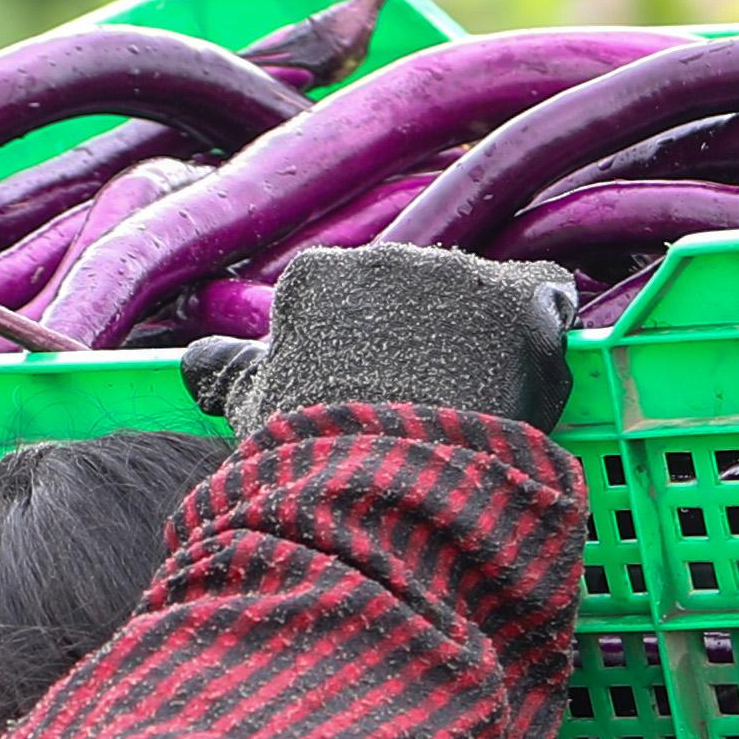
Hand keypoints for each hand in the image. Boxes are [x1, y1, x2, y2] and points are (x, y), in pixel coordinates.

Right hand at [184, 242, 579, 433]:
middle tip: (434, 417)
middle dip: (433, 346)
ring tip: (477, 415)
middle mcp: (386, 257)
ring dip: (487, 346)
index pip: (358, 305)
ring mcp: (455, 273)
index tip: (383, 404)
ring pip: (484, 301)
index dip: (377, 357)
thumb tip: (189, 365)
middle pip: (423, 296)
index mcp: (316, 277)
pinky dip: (544, 339)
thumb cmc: (308, 454)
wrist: (381, 482)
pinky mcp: (517, 297)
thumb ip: (230, 374)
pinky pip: (548, 299)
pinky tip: (529, 385)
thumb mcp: (256, 409)